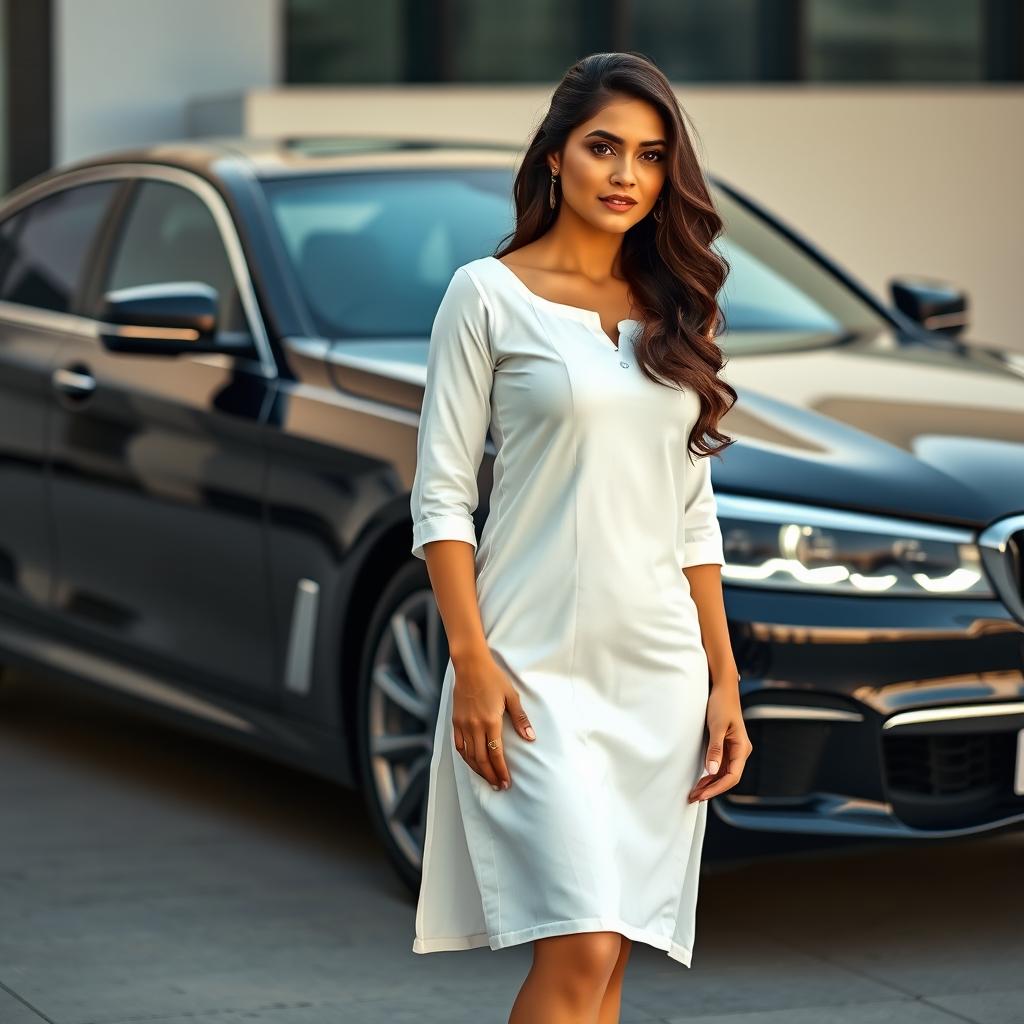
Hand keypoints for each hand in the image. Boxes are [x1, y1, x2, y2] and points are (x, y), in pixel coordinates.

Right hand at [451, 650, 535, 790]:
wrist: (470, 666)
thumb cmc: (493, 678)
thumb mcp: (511, 696)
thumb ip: (520, 719)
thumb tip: (530, 737)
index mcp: (490, 721)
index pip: (495, 754)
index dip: (501, 770)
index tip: (506, 782)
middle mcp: (474, 726)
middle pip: (481, 759)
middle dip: (490, 775)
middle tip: (499, 786)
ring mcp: (463, 724)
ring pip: (468, 755)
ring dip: (478, 770)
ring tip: (487, 779)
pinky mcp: (455, 721)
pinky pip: (458, 745)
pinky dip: (465, 757)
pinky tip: (472, 763)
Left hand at [687, 684, 752, 802]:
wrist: (723, 688)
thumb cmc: (721, 704)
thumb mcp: (717, 726)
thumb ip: (715, 749)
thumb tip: (712, 771)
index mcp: (742, 748)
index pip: (732, 776)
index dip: (717, 788)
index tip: (702, 794)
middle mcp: (740, 751)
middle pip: (727, 778)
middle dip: (711, 789)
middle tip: (693, 797)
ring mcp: (733, 750)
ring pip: (723, 773)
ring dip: (710, 784)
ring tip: (694, 793)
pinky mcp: (725, 746)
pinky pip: (719, 766)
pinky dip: (710, 775)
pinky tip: (700, 781)